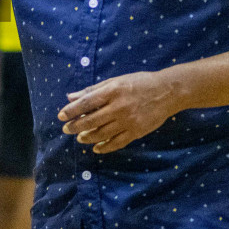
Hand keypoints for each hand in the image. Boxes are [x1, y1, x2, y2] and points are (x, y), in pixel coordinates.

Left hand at [58, 71, 180, 153]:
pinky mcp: (137, 132)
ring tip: (80, 138)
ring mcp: (128, 121)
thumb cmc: (139, 83)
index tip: (61, 116)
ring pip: (102, 133)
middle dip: (76, 126)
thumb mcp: (116, 81)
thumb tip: (71, 96)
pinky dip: (105, 147)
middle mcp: (119, 106)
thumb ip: (93, 90)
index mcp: (113, 91)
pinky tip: (96, 148)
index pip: (86, 102)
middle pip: (91, 120)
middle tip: (66, 129)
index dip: (72, 110)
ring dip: (88, 137)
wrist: (168, 92)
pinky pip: (117, 143)